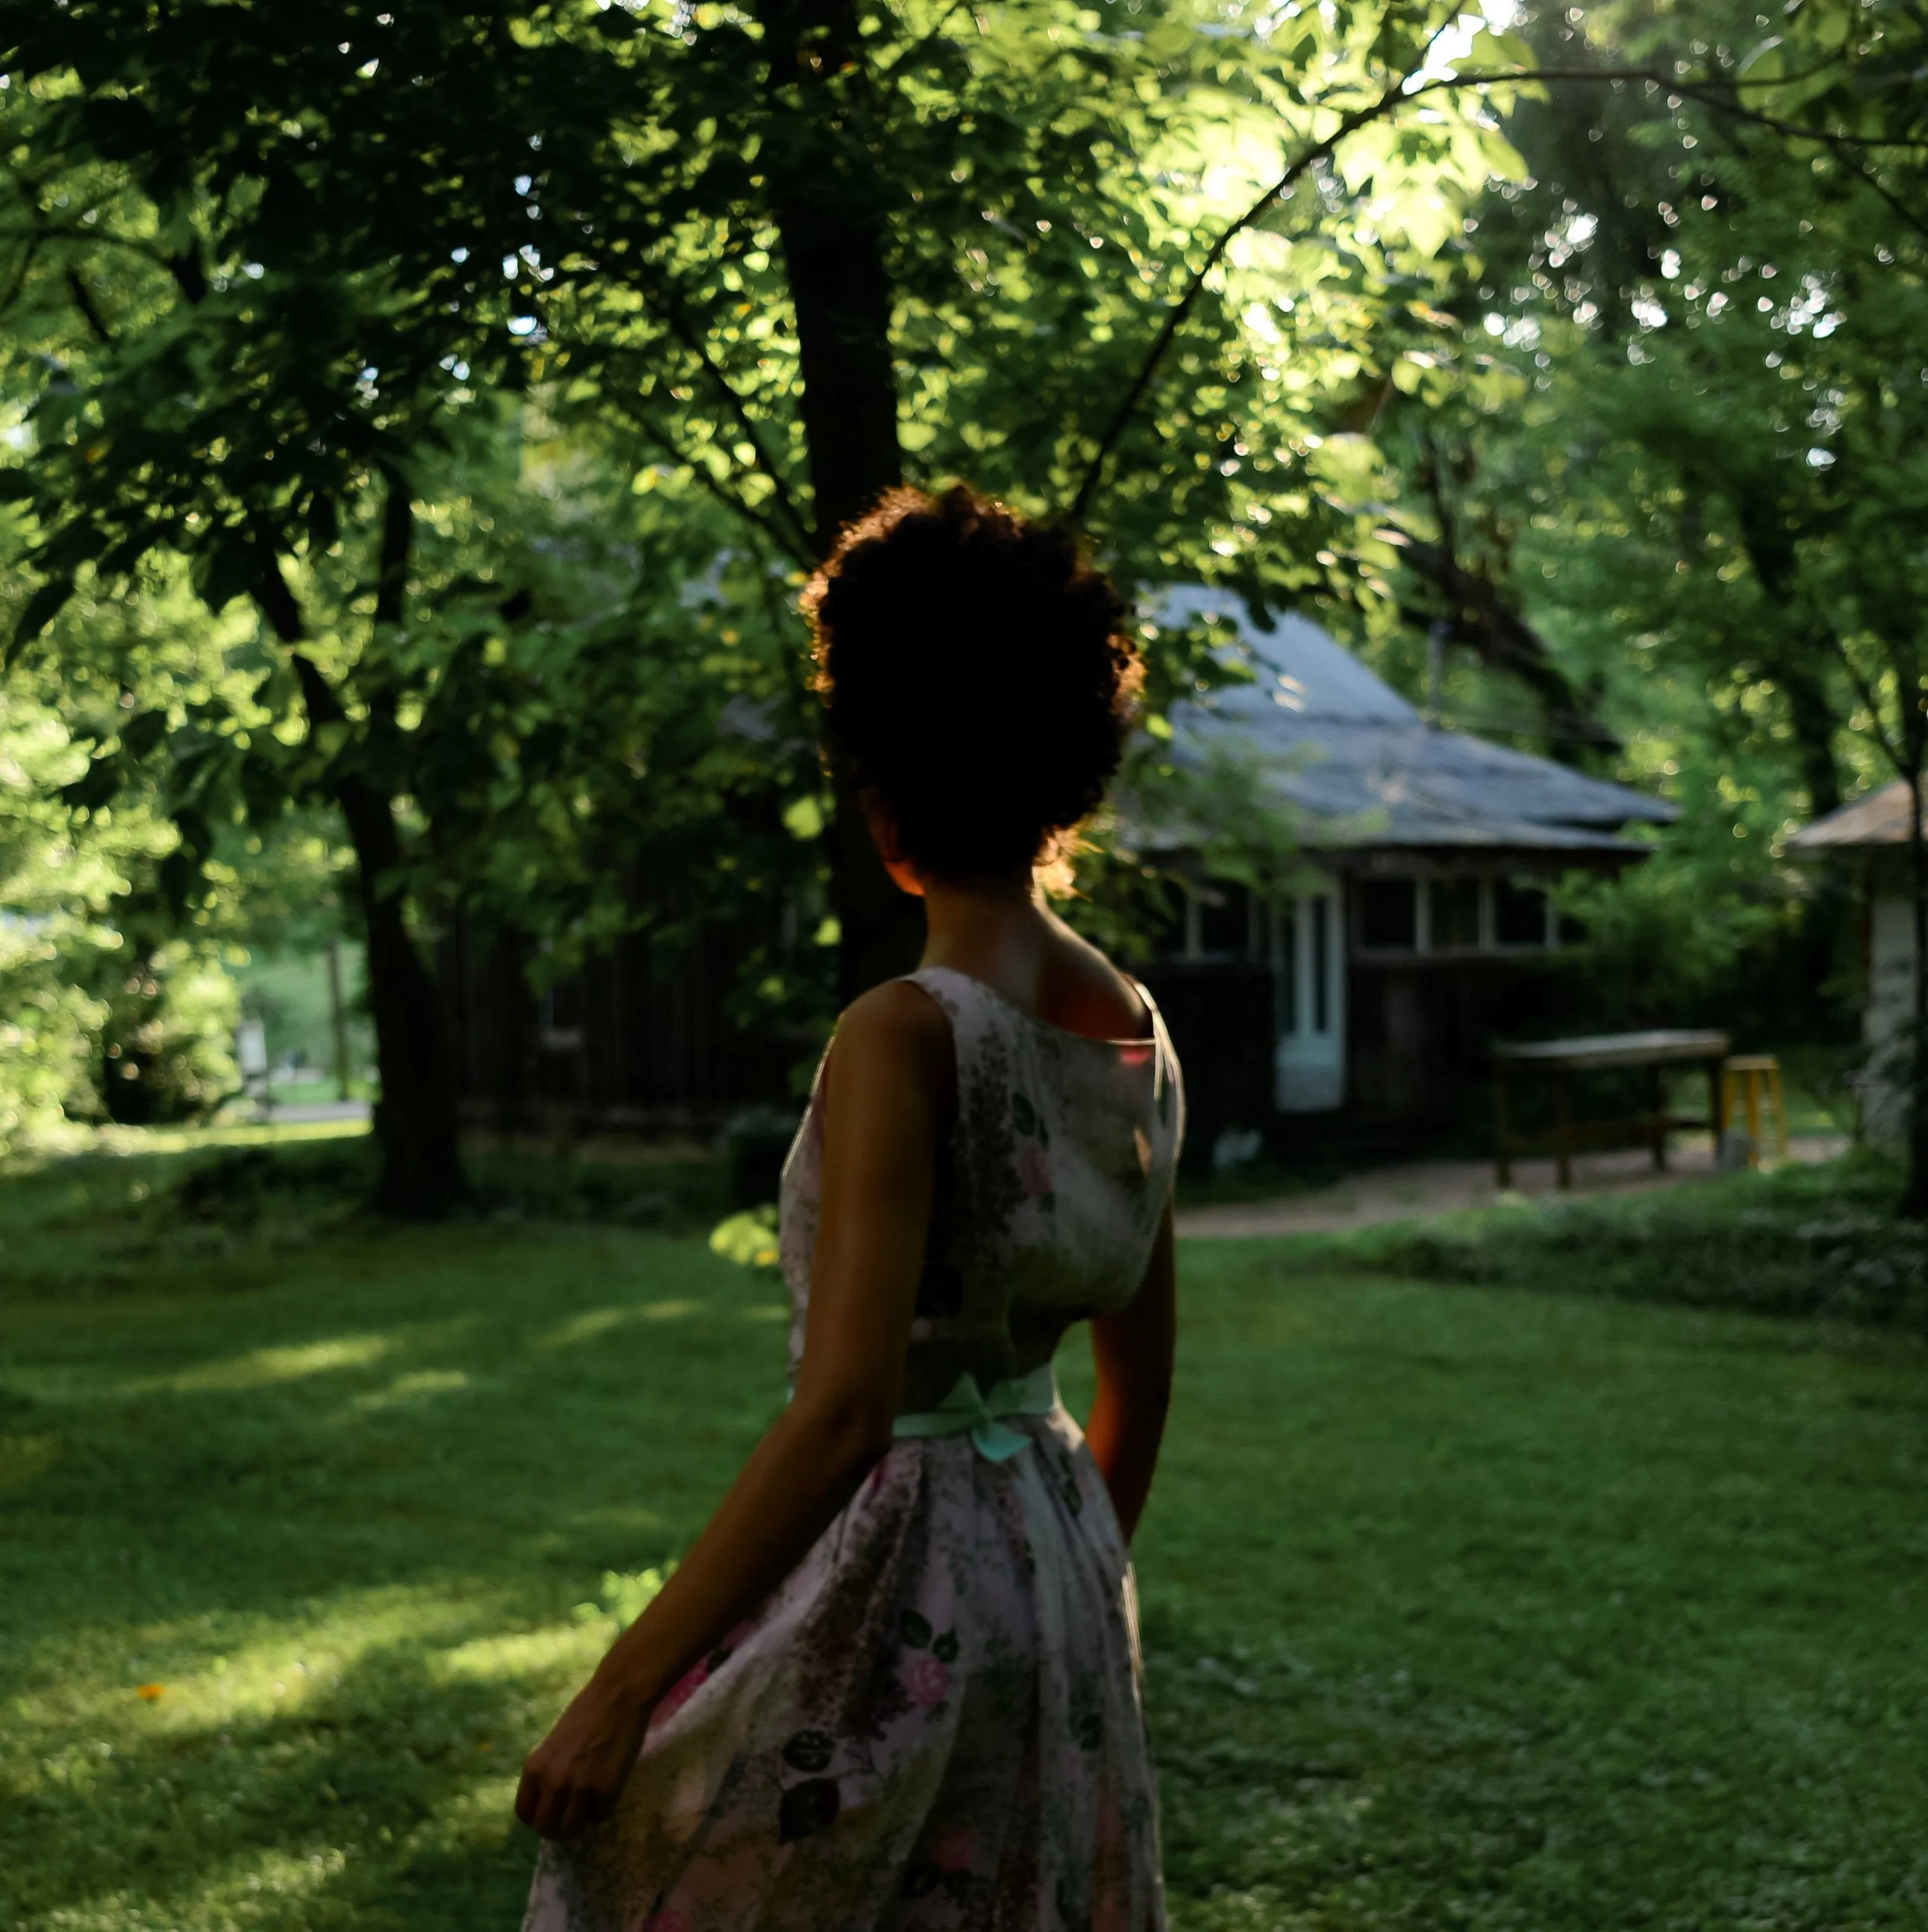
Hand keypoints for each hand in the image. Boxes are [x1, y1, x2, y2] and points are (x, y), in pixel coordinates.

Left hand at [515, 1674, 652, 1839]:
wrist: (618, 1697)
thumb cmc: (585, 1713)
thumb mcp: (552, 1744)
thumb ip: (546, 1772)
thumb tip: (546, 1803)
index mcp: (534, 1768)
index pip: (524, 1813)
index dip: (536, 1816)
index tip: (547, 1811)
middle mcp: (553, 1784)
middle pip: (545, 1828)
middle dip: (555, 1825)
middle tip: (567, 1814)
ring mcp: (581, 1791)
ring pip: (571, 1829)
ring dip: (578, 1820)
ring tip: (587, 1804)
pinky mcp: (607, 1793)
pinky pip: (599, 1816)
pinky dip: (601, 1808)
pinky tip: (606, 1787)